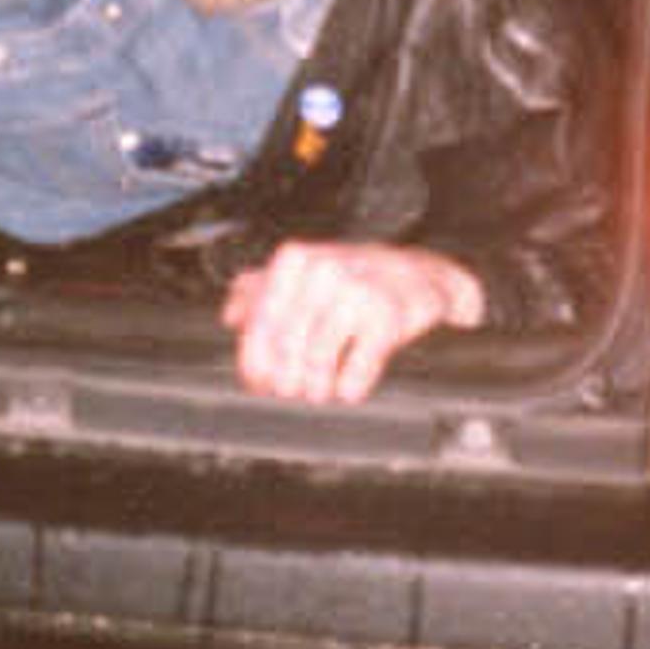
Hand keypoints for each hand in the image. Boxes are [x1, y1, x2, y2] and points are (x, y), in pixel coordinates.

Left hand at [223, 238, 486, 403]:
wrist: (419, 276)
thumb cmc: (353, 277)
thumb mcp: (305, 272)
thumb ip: (261, 290)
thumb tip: (230, 317)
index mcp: (295, 259)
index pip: (258, 327)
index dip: (255, 365)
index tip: (261, 383)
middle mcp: (323, 269)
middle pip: (285, 351)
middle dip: (287, 381)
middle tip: (295, 389)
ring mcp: (357, 292)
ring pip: (317, 365)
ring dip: (317, 388)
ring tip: (323, 388)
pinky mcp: (387, 319)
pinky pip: (354, 376)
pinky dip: (350, 389)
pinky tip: (352, 383)